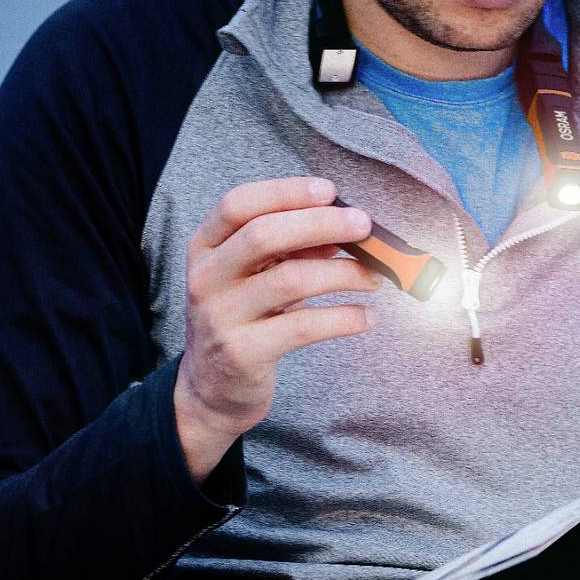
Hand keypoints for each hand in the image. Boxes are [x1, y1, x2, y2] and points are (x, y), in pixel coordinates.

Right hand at [172, 177, 374, 482]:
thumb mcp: (255, 277)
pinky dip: (344, 318)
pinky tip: (366, 317)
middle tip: (364, 227)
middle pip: (264, 235)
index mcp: (205, 248)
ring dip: (343, 273)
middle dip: (322, 224)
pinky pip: (304, 327)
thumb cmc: (243, 318)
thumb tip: (346, 227)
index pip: (237, 204)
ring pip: (291, 280)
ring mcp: (221, 317)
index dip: (285, 191)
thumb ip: (291, 248)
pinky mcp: (243, 353)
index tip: (329, 190)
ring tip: (375, 277)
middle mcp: (205, 278)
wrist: (211, 389)